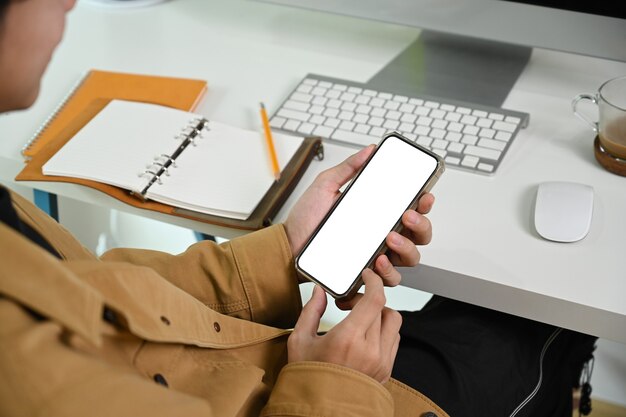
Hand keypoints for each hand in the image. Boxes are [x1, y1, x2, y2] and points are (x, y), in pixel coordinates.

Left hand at [284, 146, 434, 285]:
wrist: (288, 244)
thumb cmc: (307, 218)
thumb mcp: (326, 186)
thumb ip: (348, 168)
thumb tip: (369, 150)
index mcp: (378, 214)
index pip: (412, 209)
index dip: (424, 203)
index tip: (423, 196)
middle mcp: (382, 235)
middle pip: (420, 235)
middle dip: (421, 225)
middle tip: (407, 216)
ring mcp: (376, 256)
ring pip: (410, 258)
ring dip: (407, 248)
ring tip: (390, 239)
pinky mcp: (366, 274)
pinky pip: (388, 280)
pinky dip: (388, 272)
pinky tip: (376, 262)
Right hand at [287, 269, 401, 383]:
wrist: (320, 411)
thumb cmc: (307, 379)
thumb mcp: (300, 341)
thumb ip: (311, 311)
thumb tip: (318, 291)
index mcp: (348, 339)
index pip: (375, 299)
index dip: (374, 282)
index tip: (367, 275)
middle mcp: (370, 350)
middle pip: (384, 308)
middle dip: (368, 298)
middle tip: (350, 303)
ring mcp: (381, 362)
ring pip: (393, 323)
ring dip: (379, 314)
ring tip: (359, 319)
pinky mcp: (386, 371)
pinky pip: (394, 341)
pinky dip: (383, 331)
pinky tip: (365, 334)